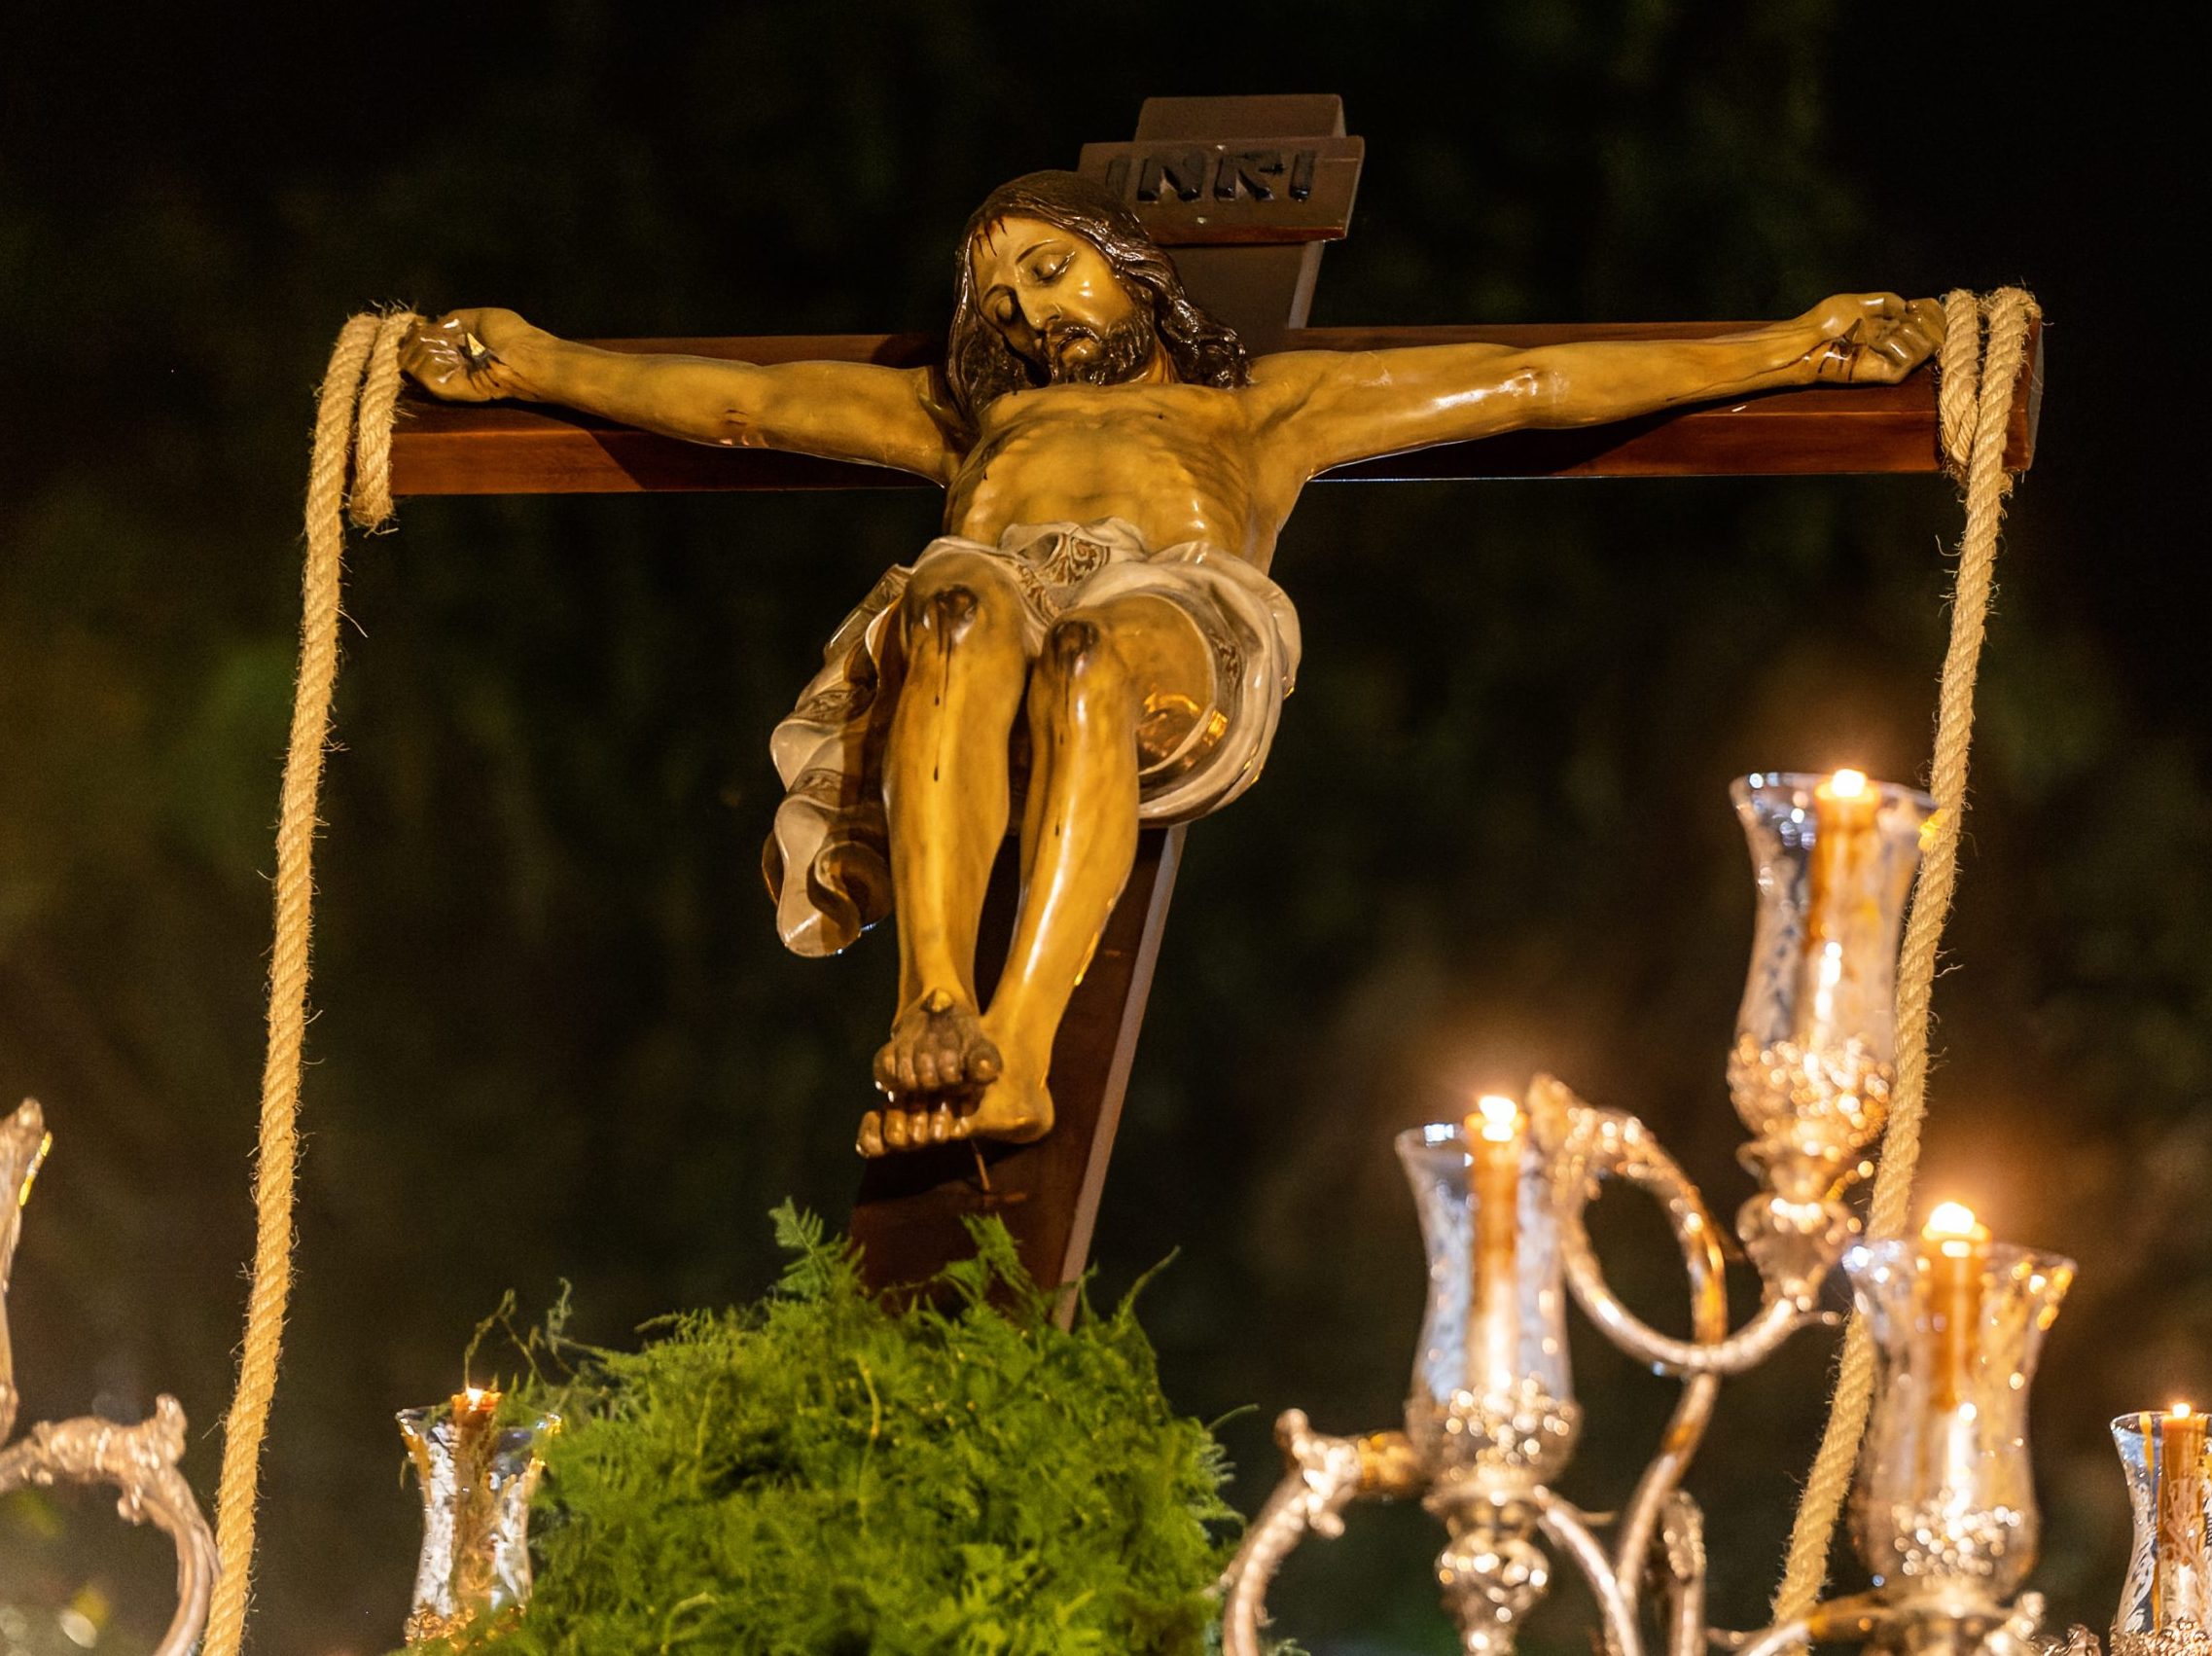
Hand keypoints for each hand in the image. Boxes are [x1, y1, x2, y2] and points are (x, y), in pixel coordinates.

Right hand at [400, 308, 541, 402]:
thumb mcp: (479, 317)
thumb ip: (453, 320)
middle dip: (411, 340)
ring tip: (423, 341)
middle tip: (415, 333)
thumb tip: (429, 325)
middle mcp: (454, 362)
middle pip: (417, 352)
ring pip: (414, 364)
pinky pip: (422, 377)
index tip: (414, 324)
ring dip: (413, 350)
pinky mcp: (449, 389)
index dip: (417, 331)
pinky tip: (426, 351)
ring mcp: (450, 377)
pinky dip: (417, 362)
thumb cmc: (510, 335)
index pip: (429, 340)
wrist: (526, 357)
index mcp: (462, 345)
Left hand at [1797, 292, 1944, 385]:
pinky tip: (1880, 342)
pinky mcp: (1889, 373)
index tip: (1917, 304)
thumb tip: (1911, 307)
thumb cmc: (1828, 321)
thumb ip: (1889, 301)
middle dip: (1926, 319)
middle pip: (1937, 334)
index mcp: (1893, 326)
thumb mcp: (1861, 301)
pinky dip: (1899, 345)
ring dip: (1911, 331)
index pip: (1931, 320)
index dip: (1932, 310)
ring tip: (1887, 330)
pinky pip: (1911, 359)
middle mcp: (1898, 343)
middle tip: (1906, 316)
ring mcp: (1894, 359)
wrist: (1810, 339)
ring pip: (1929, 346)